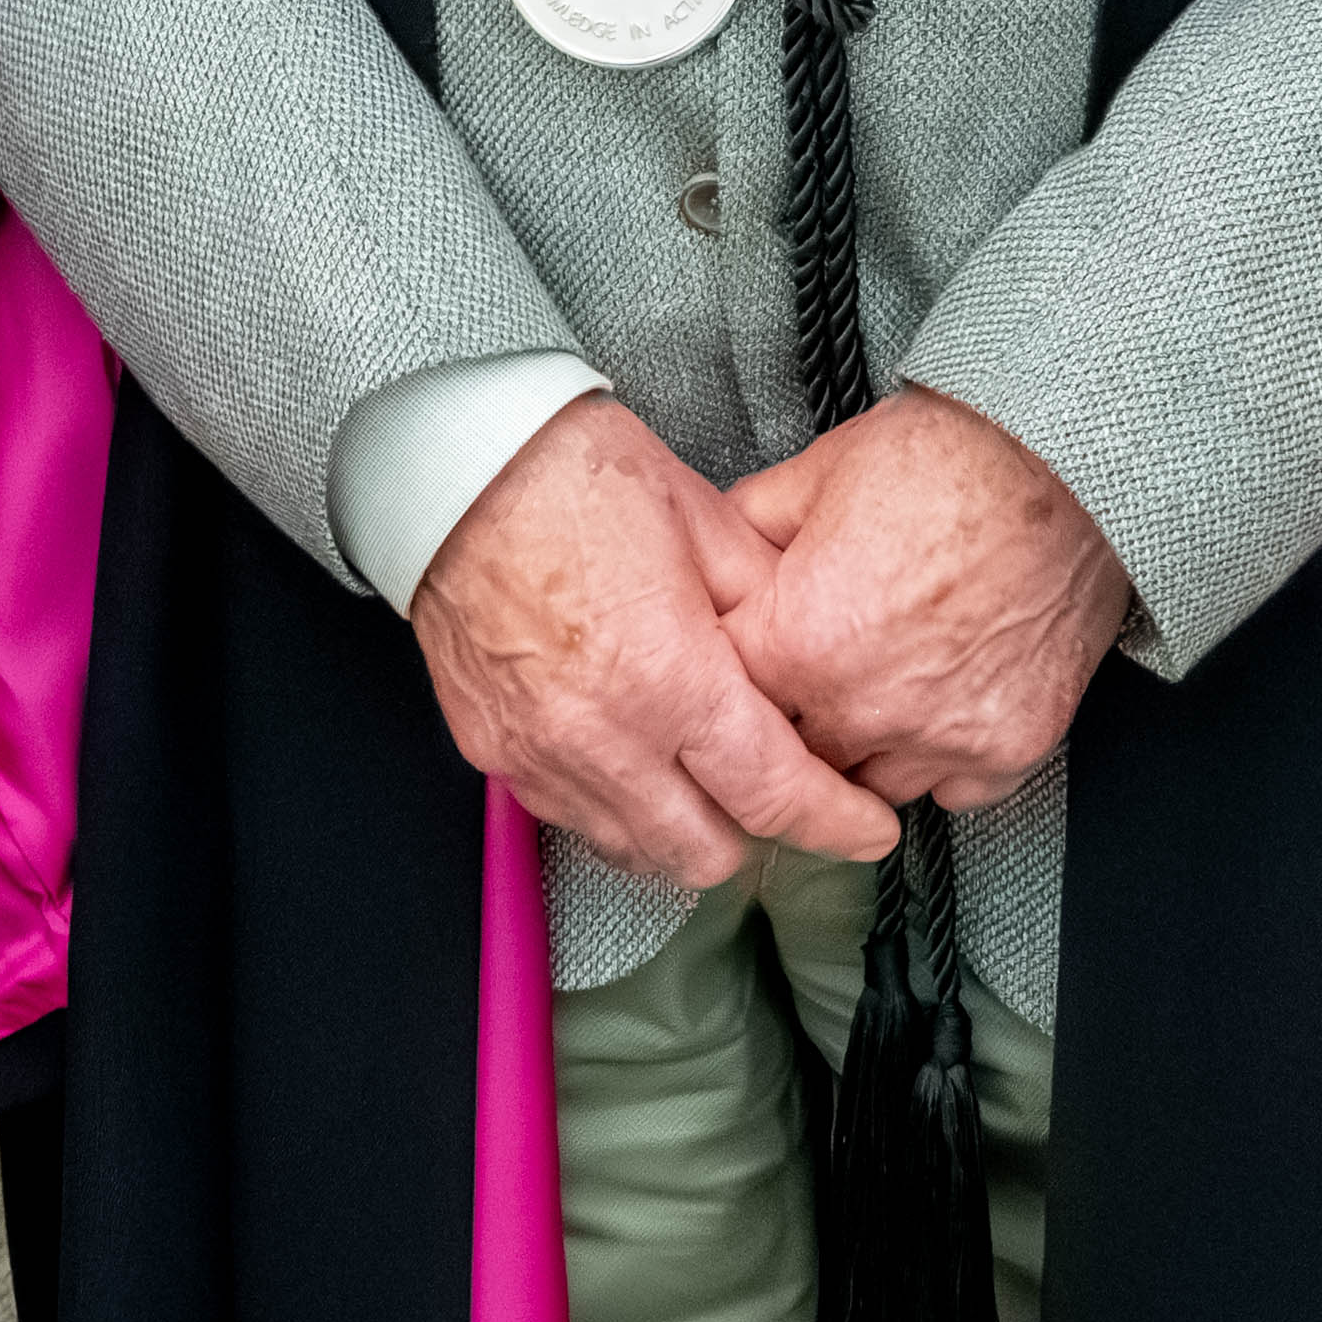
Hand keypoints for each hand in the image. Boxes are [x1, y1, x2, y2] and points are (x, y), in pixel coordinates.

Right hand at [409, 396, 897, 891]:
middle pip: (705, 853)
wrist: (456, 468)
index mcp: (671, 676)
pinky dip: (614, 811)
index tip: (864, 828)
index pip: (773, 794)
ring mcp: (543, 753)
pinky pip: (570, 819)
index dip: (834, 823)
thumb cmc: (570, 475)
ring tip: (703, 782)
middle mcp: (604, 735)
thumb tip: (810, 649)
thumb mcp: (706, 521)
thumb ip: (767, 600)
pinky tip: (632, 764)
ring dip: (682, 831)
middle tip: (778, 792)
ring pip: (635, 852)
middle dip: (757, 834)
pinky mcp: (496, 753)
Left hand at [718, 391, 1133, 814]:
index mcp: (802, 640)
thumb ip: (750, 524)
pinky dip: (942, 760)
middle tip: (816, 672)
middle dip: (794, 719)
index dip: (731, 673)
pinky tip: (941, 706)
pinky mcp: (1007, 748)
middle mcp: (865, 704)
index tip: (749, 660)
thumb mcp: (821, 470)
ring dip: (866, 747)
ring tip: (880, 689)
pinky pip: (953, 791)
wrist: (1069, 465)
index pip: (725, 698)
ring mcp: (940, 736)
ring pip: (868, 786)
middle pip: (794, 754)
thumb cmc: (954, 458)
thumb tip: (716, 548)